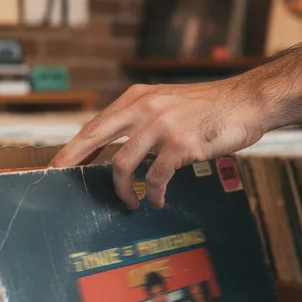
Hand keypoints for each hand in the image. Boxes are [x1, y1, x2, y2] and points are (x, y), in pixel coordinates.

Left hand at [50, 78, 267, 209]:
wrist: (247, 102)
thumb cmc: (209, 108)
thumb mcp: (168, 103)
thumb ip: (142, 120)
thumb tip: (116, 150)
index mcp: (138, 98)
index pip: (95, 125)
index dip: (73, 148)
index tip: (54, 165)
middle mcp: (145, 108)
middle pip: (95, 138)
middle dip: (72, 162)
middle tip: (59, 181)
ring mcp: (162, 126)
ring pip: (122, 165)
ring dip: (123, 190)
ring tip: (130, 202)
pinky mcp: (181, 145)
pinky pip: (155, 178)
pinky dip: (154, 194)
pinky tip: (157, 201)